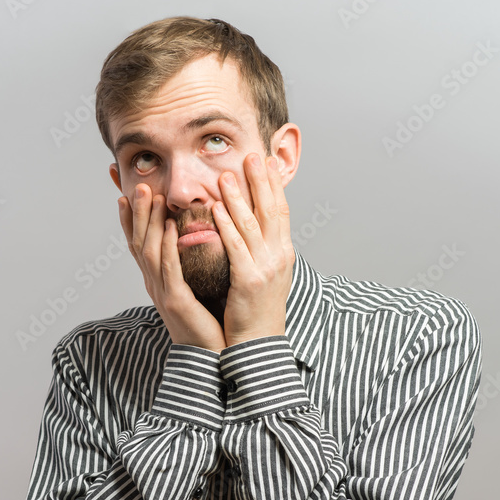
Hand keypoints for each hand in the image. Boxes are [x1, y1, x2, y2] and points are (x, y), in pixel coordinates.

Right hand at [118, 184, 226, 352]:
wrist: (208, 357)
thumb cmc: (204, 322)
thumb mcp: (192, 287)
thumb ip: (186, 264)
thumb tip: (190, 236)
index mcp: (156, 279)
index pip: (138, 242)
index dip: (130, 218)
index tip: (125, 192)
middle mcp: (154, 283)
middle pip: (139, 241)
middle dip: (137, 212)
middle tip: (137, 184)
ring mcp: (162, 292)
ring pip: (150, 250)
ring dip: (149, 221)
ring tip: (151, 195)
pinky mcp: (177, 302)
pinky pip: (170, 269)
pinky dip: (169, 246)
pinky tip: (172, 227)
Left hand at [212, 154, 294, 346]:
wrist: (258, 345)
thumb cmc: (257, 311)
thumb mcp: (266, 275)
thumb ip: (261, 250)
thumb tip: (254, 227)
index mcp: (283, 253)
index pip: (281, 211)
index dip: (274, 185)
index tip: (267, 161)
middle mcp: (279, 257)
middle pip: (271, 210)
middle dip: (260, 181)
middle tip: (252, 155)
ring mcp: (266, 268)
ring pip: (252, 224)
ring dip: (239, 197)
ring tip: (226, 174)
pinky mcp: (248, 280)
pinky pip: (236, 246)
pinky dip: (226, 225)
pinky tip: (216, 208)